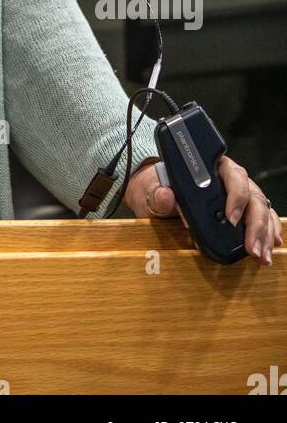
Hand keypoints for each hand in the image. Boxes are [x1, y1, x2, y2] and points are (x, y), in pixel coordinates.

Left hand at [125, 155, 282, 265]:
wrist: (153, 193)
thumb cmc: (155, 187)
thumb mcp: (151, 189)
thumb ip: (158, 194)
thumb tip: (165, 196)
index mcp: (211, 166)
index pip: (233, 175)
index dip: (236, 196)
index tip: (232, 219)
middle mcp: (229, 178)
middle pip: (253, 195)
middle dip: (256, 223)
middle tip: (252, 248)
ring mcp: (237, 194)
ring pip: (261, 208)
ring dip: (265, 232)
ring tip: (261, 256)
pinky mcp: (241, 210)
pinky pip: (263, 217)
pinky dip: (269, 232)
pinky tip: (271, 246)